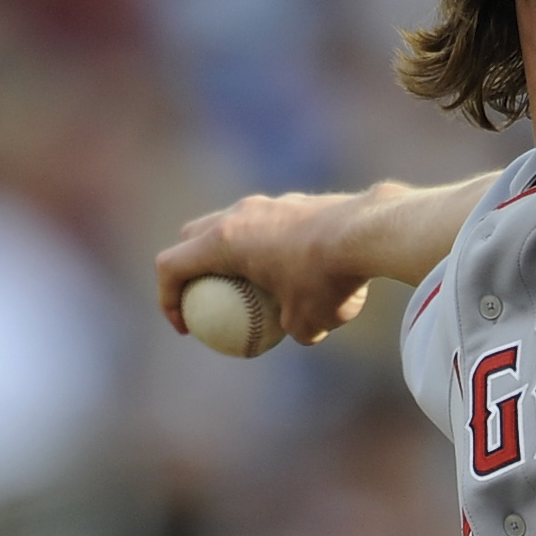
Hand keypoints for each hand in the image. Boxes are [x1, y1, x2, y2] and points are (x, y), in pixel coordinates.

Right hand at [154, 188, 393, 346]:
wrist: (370, 233)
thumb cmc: (329, 281)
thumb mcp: (309, 323)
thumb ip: (293, 330)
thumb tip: (296, 333)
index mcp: (223, 242)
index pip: (171, 265)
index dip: (166, 298)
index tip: (185, 328)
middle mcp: (239, 215)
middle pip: (193, 236)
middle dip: (188, 266)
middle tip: (202, 297)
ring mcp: (268, 204)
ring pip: (233, 227)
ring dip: (231, 253)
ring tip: (249, 285)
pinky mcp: (296, 202)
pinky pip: (269, 226)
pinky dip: (267, 249)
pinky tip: (295, 272)